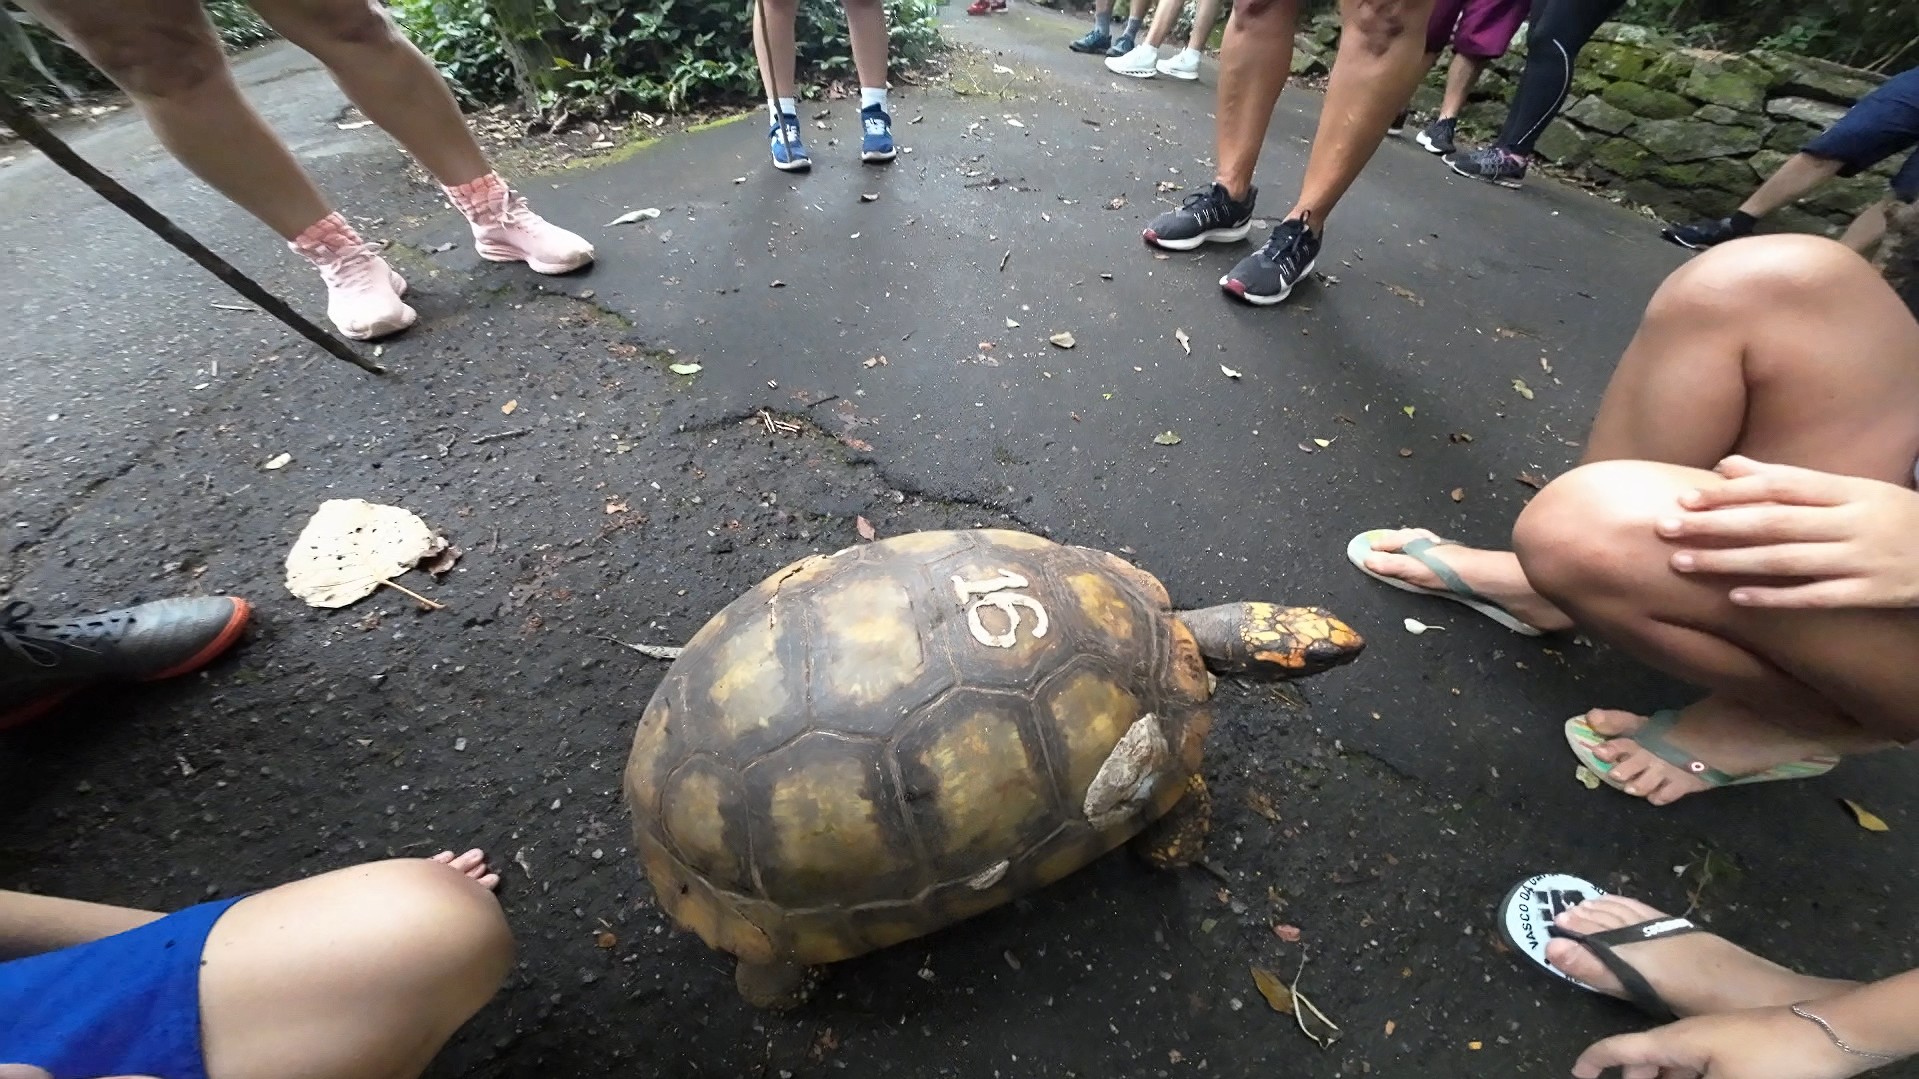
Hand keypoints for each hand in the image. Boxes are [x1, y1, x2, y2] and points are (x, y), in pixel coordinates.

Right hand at [1572, 1007, 1874, 1078]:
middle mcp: (1689, 1035)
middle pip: (1647, 1057)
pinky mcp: (1735, 1046)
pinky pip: (1697, 1063)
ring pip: (1674, 1063)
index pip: (1621, 1048)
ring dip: (1662, 1078)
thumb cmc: (1772, 1059)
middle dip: (1632, 1076)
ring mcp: (1713, 1039)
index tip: (1577, 1074)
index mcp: (1677, 1040)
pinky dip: (1685, 1075)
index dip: (1595, 1062)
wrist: (1830, 1035)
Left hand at [1657, 456, 1918, 608]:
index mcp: (1846, 490)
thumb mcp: (1848, 490)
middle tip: (1666, 529)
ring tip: (1683, 563)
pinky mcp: (1872, 593)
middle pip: (1774, 522)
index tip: (1684, 498)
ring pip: (1787, 559)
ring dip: (1731, 562)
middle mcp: (1853, 521)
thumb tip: (1726, 466)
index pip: (1780, 487)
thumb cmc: (1889, 518)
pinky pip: (1818, 596)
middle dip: (1716, 526)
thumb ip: (1787, 480)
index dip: (1730, 493)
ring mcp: (1863, 558)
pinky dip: (1776, 597)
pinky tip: (1736, 598)